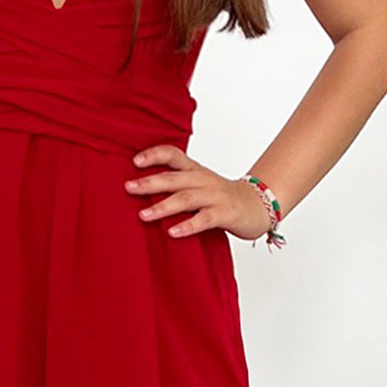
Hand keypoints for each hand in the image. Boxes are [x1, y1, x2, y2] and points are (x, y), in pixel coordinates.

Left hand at [123, 144, 272, 240]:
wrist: (258, 205)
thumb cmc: (222, 197)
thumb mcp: (199, 184)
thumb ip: (176, 184)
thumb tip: (140, 189)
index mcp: (195, 170)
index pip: (173, 155)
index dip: (155, 154)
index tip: (135, 161)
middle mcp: (203, 180)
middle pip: (174, 178)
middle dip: (150, 183)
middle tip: (128, 187)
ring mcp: (215, 196)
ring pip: (186, 198)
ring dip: (163, 207)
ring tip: (143, 215)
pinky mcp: (226, 213)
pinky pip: (205, 219)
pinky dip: (188, 225)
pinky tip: (172, 232)